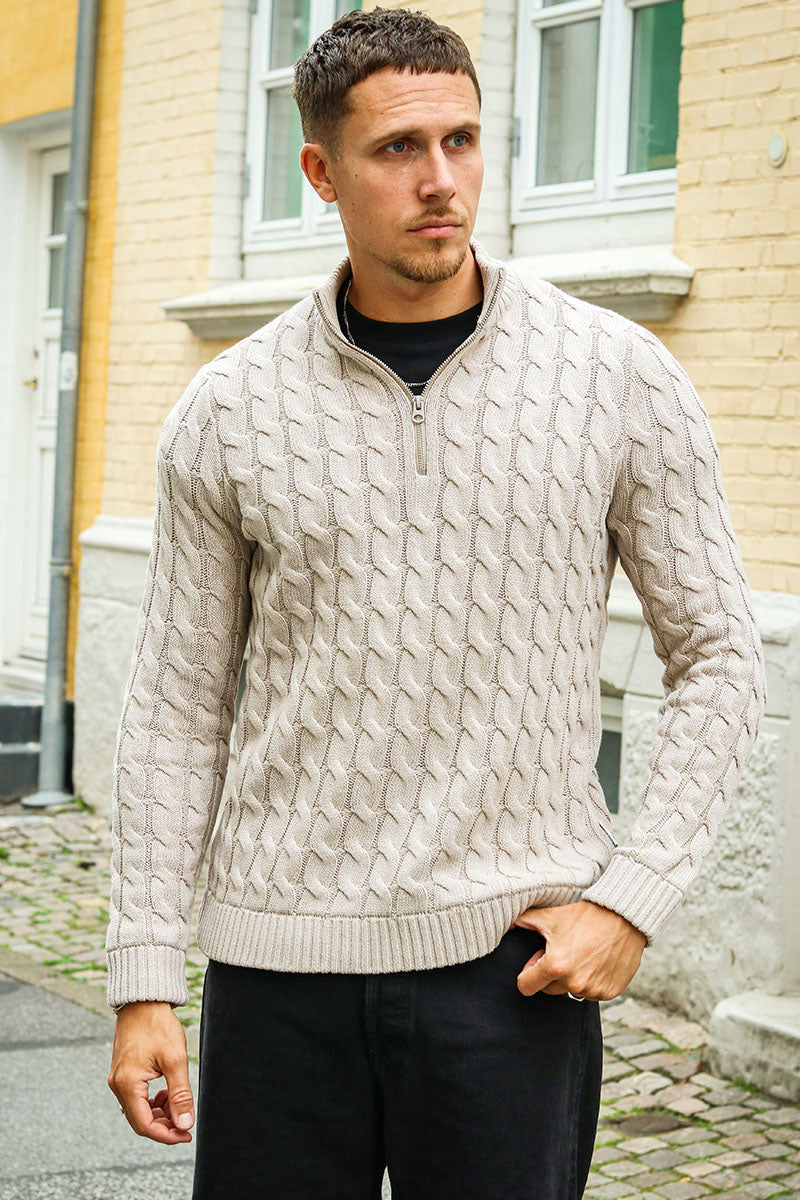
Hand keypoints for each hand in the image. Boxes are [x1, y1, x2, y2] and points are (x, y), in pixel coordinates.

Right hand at [108, 1001, 194, 1142]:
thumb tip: (184, 1124)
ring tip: (177, 1104)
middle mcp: (117, 1085)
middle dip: (164, 1126)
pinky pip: (135, 1098)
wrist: (144, 1001)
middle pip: (139, 1121)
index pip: (145, 1125)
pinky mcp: (122, 1073)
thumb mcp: (175, 1060)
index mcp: (127, 1084)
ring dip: (158, 1114)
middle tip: (185, 1124)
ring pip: (137, 1110)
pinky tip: (166, 1092)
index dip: (167, 1135)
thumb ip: (179, 1094)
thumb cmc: (158, 1025)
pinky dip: (151, 1101)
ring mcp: (118, 1079)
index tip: (186, 1134)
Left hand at [510, 900, 646, 1000]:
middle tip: (562, 952)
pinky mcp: (610, 993)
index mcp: (554, 966)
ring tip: (581, 954)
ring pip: (571, 991)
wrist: (623, 916)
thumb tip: (503, 925)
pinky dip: (592, 981)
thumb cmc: (584, 915)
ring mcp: (593, 990)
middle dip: (551, 974)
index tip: (536, 962)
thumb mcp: (550, 916)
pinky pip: (592, 993)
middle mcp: (574, 983)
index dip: (528, 973)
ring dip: (573, 978)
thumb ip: (522, 922)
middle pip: (548, 989)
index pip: (526, 986)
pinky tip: (597, 961)